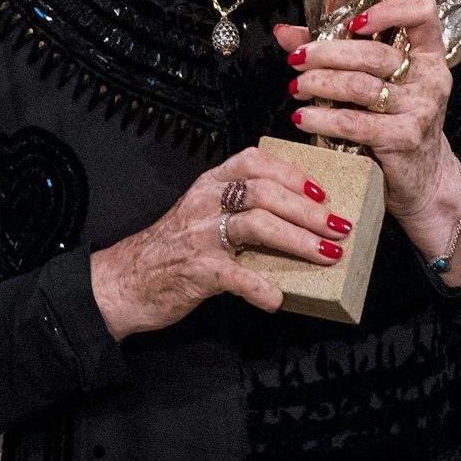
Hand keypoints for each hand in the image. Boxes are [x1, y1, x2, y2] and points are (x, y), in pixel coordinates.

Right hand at [89, 144, 352, 339]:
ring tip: (327, 255)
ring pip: (258, 225)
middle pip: (265, 193)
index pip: (254, 161)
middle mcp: (205, 202)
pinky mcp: (197, 270)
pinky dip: (263, 288)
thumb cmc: (172, 249)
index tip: (321, 191)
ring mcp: (200, 235)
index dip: (292, 173)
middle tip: (338, 228)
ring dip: (299, 241)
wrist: (122, 283)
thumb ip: (239, 208)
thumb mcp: (202, 215)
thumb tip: (298, 215)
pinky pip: (238, 277)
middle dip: (309, 211)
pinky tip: (278, 299)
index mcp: (210, 184)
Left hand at [275, 0, 460, 276]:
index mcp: (428, 57)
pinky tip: (302, 118)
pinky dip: (322, 118)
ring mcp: (420, 110)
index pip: (423, 13)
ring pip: (359, 86)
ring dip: (318, 84)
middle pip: (373, 53)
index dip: (390, 9)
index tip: (354, 24)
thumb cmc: (393, 124)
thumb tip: (285, 31)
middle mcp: (430, 79)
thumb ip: (334, 53)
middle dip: (326, 53)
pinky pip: (354, 122)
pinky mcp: (404, 138)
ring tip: (296, 87)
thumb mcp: (376, 85)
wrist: (421, 180)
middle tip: (297, 59)